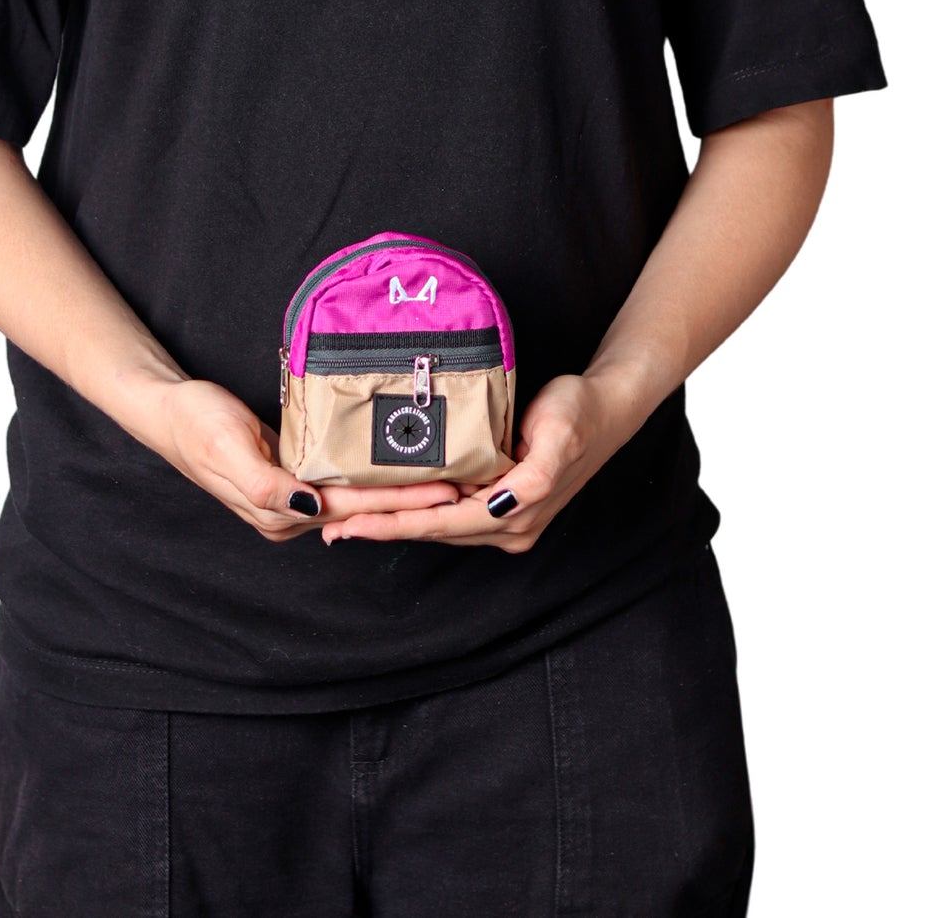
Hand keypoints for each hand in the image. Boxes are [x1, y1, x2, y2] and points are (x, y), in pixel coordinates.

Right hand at [153, 377, 462, 540]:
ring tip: (444, 481)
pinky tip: (396, 469)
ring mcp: (290, 499)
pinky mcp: (290, 478)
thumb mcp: (227, 447)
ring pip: (354, 500)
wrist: (167, 410)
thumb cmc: (195, 423)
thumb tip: (310, 507)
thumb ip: (266, 484)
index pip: (351, 510)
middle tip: (463, 490)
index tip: (444, 493)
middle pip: (361, 511)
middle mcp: (289, 514)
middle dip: (412, 503)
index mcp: (277, 512)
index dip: (399, 503)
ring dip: (397, 493)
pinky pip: (339, 484)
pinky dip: (371, 479)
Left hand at [317, 372, 641, 551]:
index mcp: (517, 514)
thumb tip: (503, 500)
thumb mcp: (558, 436)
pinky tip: (389, 504)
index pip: (441, 523)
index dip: (394, 525)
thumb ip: (533, 476)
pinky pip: (450, 511)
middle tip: (331, 527)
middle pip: (433, 530)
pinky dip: (416, 509)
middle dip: (382, 529)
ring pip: (437, 524)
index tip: (353, 525)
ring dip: (394, 522)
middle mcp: (508, 526)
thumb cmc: (579, 414)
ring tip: (348, 520)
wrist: (606, 406)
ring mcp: (504, 518)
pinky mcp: (501, 502)